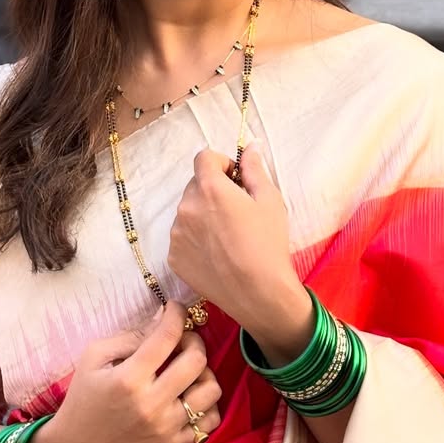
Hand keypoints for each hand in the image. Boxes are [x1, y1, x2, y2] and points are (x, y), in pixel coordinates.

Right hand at [28, 301, 221, 442]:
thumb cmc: (83, 398)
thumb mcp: (94, 358)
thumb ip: (130, 337)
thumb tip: (163, 319)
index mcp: (129, 378)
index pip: (168, 336)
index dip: (177, 313)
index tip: (175, 308)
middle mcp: (152, 403)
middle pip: (197, 360)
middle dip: (194, 340)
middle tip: (181, 340)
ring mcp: (165, 428)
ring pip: (211, 390)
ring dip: (204, 373)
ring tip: (187, 371)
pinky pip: (209, 421)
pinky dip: (206, 404)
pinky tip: (190, 396)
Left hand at [167, 145, 313, 357]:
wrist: (259, 294)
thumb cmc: (268, 244)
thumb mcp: (270, 200)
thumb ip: (254, 169)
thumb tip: (250, 148)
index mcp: (209, 188)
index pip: (204, 157)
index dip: (221, 163)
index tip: (235, 178)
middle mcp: (186, 207)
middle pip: (195, 185)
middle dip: (212, 190)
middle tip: (236, 210)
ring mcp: (176, 234)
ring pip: (188, 212)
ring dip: (203, 215)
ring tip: (227, 236)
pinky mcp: (174, 257)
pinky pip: (182, 237)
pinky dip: (195, 239)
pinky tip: (217, 253)